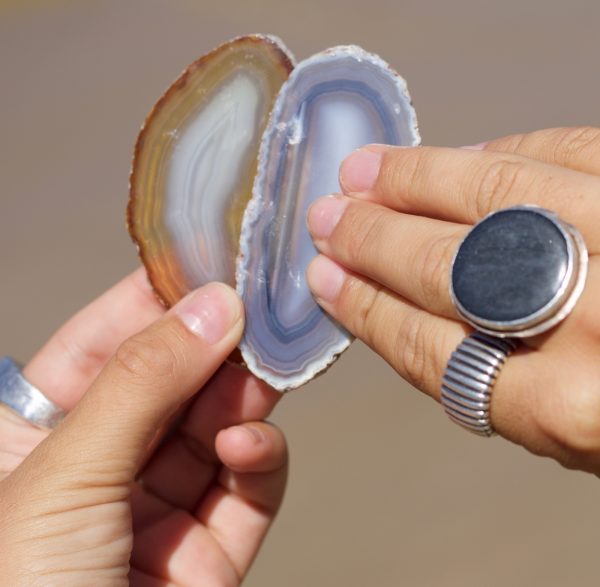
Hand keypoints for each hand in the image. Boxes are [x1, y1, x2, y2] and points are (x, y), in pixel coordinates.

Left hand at [0, 270, 286, 585]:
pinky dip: (260, 457)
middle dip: (213, 346)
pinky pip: (247, 487)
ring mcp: (159, 512)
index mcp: (35, 441)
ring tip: (265, 371)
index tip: (205, 260)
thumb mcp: (66, 475)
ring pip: (217, 427)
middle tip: (256, 308)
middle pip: (170, 383)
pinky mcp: (212, 552)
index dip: (148, 299)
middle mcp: (101, 468)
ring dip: (245, 396)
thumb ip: (143, 385)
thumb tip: (215, 306)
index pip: (97, 346)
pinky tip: (249, 444)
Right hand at [306, 126, 599, 474]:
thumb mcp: (585, 437)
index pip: (428, 348)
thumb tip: (410, 314)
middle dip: (373, 241)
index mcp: (575, 412)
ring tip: (367, 171)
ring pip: (496, 194)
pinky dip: (501, 152)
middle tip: (330, 219)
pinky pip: (568, 153)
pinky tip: (457, 156)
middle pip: (448, 269)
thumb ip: (502, 381)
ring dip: (417, 179)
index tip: (325, 280)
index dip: (364, 308)